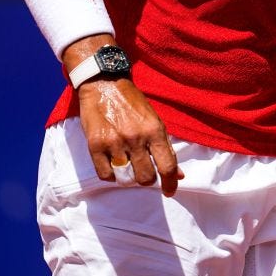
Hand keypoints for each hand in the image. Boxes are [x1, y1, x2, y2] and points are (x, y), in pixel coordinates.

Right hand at [77, 76, 183, 196]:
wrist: (104, 84)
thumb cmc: (132, 103)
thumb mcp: (154, 120)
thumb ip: (165, 148)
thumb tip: (179, 174)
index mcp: (154, 130)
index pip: (167, 166)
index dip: (170, 183)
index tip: (169, 191)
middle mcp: (135, 138)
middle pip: (145, 177)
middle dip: (147, 179)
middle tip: (143, 171)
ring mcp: (114, 142)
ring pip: (126, 179)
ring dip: (128, 177)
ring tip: (127, 166)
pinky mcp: (95, 145)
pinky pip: (105, 175)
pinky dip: (111, 175)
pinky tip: (113, 164)